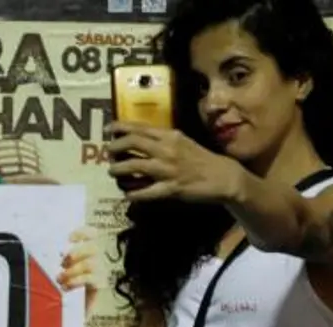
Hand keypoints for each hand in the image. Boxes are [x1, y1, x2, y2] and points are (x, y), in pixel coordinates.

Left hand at [61, 226, 100, 314]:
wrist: (73, 313)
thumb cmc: (62, 288)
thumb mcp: (58, 270)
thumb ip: (56, 259)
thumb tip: (44, 250)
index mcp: (88, 250)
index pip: (91, 234)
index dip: (82, 233)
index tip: (68, 238)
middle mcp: (97, 258)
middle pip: (93, 247)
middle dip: (75, 253)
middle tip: (62, 263)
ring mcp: (100, 271)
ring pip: (90, 264)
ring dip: (72, 270)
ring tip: (60, 278)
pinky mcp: (100, 286)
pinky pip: (91, 279)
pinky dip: (76, 281)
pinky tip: (66, 287)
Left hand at [105, 122, 244, 204]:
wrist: (223, 177)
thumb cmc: (202, 159)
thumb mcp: (183, 142)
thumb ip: (163, 140)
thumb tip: (141, 139)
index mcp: (170, 135)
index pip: (140, 127)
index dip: (120, 127)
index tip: (109, 129)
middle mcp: (167, 149)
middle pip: (132, 143)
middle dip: (115, 147)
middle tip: (109, 153)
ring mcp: (168, 169)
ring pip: (134, 166)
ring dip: (118, 169)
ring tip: (112, 172)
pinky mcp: (170, 189)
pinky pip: (145, 192)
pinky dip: (132, 194)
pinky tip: (127, 194)